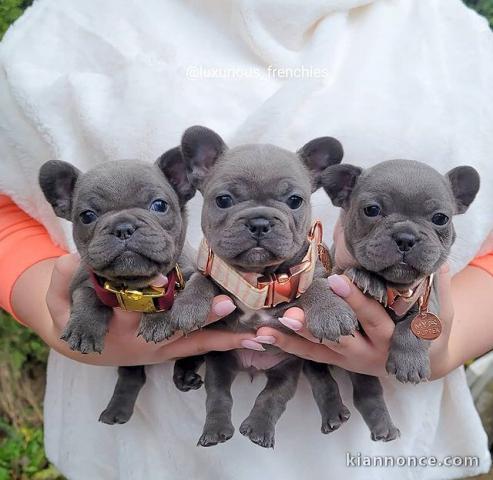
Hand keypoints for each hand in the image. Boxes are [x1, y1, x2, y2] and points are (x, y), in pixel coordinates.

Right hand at [14, 254, 262, 365]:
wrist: (86, 346)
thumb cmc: (74, 316)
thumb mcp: (60, 300)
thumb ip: (62, 281)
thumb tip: (70, 260)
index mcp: (118, 325)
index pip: (137, 310)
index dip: (148, 295)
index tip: (168, 281)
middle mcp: (144, 340)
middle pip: (175, 328)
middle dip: (201, 318)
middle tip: (228, 306)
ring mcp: (161, 348)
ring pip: (195, 342)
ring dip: (225, 338)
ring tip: (256, 335)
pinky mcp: (172, 349)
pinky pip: (200, 347)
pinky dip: (224, 343)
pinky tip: (251, 340)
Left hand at [255, 266, 453, 377]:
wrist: (426, 361)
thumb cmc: (432, 330)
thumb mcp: (440, 309)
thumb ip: (434, 284)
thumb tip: (432, 256)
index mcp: (394, 336)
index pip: (372, 316)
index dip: (355, 299)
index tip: (336, 279)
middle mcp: (370, 350)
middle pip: (340, 337)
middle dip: (315, 325)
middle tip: (291, 313)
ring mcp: (351, 358)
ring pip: (320, 348)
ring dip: (293, 337)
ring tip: (267, 328)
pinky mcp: (339, 361)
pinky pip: (311, 355)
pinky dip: (288, 346)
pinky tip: (264, 336)